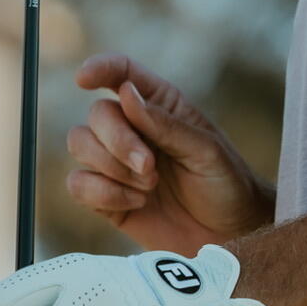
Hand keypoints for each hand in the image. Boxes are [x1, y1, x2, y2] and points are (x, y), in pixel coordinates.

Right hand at [67, 53, 268, 253]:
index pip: (122, 73)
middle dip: (118, 141)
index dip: (100, 68)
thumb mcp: (205, 151)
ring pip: (79, 144)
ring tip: (149, 187)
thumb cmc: (226, 185)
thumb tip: (125, 92)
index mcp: (161, 105)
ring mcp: (116, 162)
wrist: (229, 237)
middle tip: (149, 168)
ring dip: (112, 167)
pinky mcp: (105, 196)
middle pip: (97, 114)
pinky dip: (103, 193)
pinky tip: (136, 203)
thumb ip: (164, 124)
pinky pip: (77, 183)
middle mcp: (133, 128)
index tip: (83, 79)